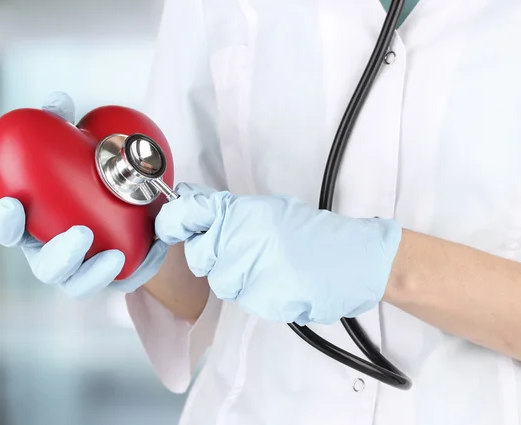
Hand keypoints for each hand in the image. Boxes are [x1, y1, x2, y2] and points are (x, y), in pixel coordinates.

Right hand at [0, 92, 167, 297]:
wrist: (134, 206)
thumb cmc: (92, 180)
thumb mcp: (81, 152)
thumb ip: (64, 130)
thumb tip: (58, 101)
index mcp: (37, 227)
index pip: (12, 233)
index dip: (6, 223)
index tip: (12, 204)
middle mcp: (54, 254)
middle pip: (46, 267)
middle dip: (59, 255)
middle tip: (81, 234)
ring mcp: (84, 271)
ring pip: (78, 283)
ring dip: (92, 272)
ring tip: (113, 255)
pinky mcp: (115, 278)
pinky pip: (120, 280)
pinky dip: (133, 268)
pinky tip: (152, 248)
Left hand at [155, 183, 401, 324]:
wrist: (350, 260)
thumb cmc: (313, 234)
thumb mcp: (268, 210)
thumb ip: (228, 211)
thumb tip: (192, 202)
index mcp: (238, 213)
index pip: (185, 212)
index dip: (172, 221)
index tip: (170, 227)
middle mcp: (235, 240)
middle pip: (199, 257)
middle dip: (214, 257)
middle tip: (243, 252)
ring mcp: (245, 271)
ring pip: (221, 282)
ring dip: (239, 278)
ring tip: (270, 267)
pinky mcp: (256, 299)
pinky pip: (243, 299)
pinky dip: (258, 294)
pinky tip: (279, 282)